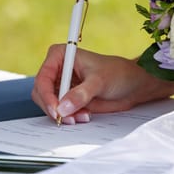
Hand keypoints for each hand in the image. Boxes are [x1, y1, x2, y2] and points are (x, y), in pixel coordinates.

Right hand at [31, 44, 173, 124]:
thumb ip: (80, 94)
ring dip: (63, 114)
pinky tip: (84, 116)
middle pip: (41, 93)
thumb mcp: (99, 81)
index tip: (56, 110)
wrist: (132, 85)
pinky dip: (69, 117)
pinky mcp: (68, 98)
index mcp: (60, 55)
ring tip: (82, 116)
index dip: (47, 96)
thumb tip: (63, 107)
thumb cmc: (118, 73)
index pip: (43, 78)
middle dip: (54, 108)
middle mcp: (58, 69)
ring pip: (49, 105)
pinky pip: (60, 112)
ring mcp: (62, 85)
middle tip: (68, 118)